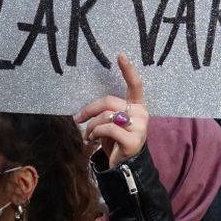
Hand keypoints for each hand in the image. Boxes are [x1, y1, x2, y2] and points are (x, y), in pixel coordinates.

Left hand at [77, 54, 148, 168]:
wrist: (125, 165)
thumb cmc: (116, 139)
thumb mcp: (112, 122)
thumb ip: (106, 111)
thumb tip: (81, 113)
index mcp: (137, 105)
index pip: (135, 85)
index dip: (128, 70)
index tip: (120, 54)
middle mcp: (142, 114)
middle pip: (109, 102)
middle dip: (89, 110)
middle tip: (77, 119)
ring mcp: (140, 127)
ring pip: (106, 116)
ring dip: (91, 126)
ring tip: (88, 135)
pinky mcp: (133, 140)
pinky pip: (108, 129)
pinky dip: (96, 133)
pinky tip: (93, 140)